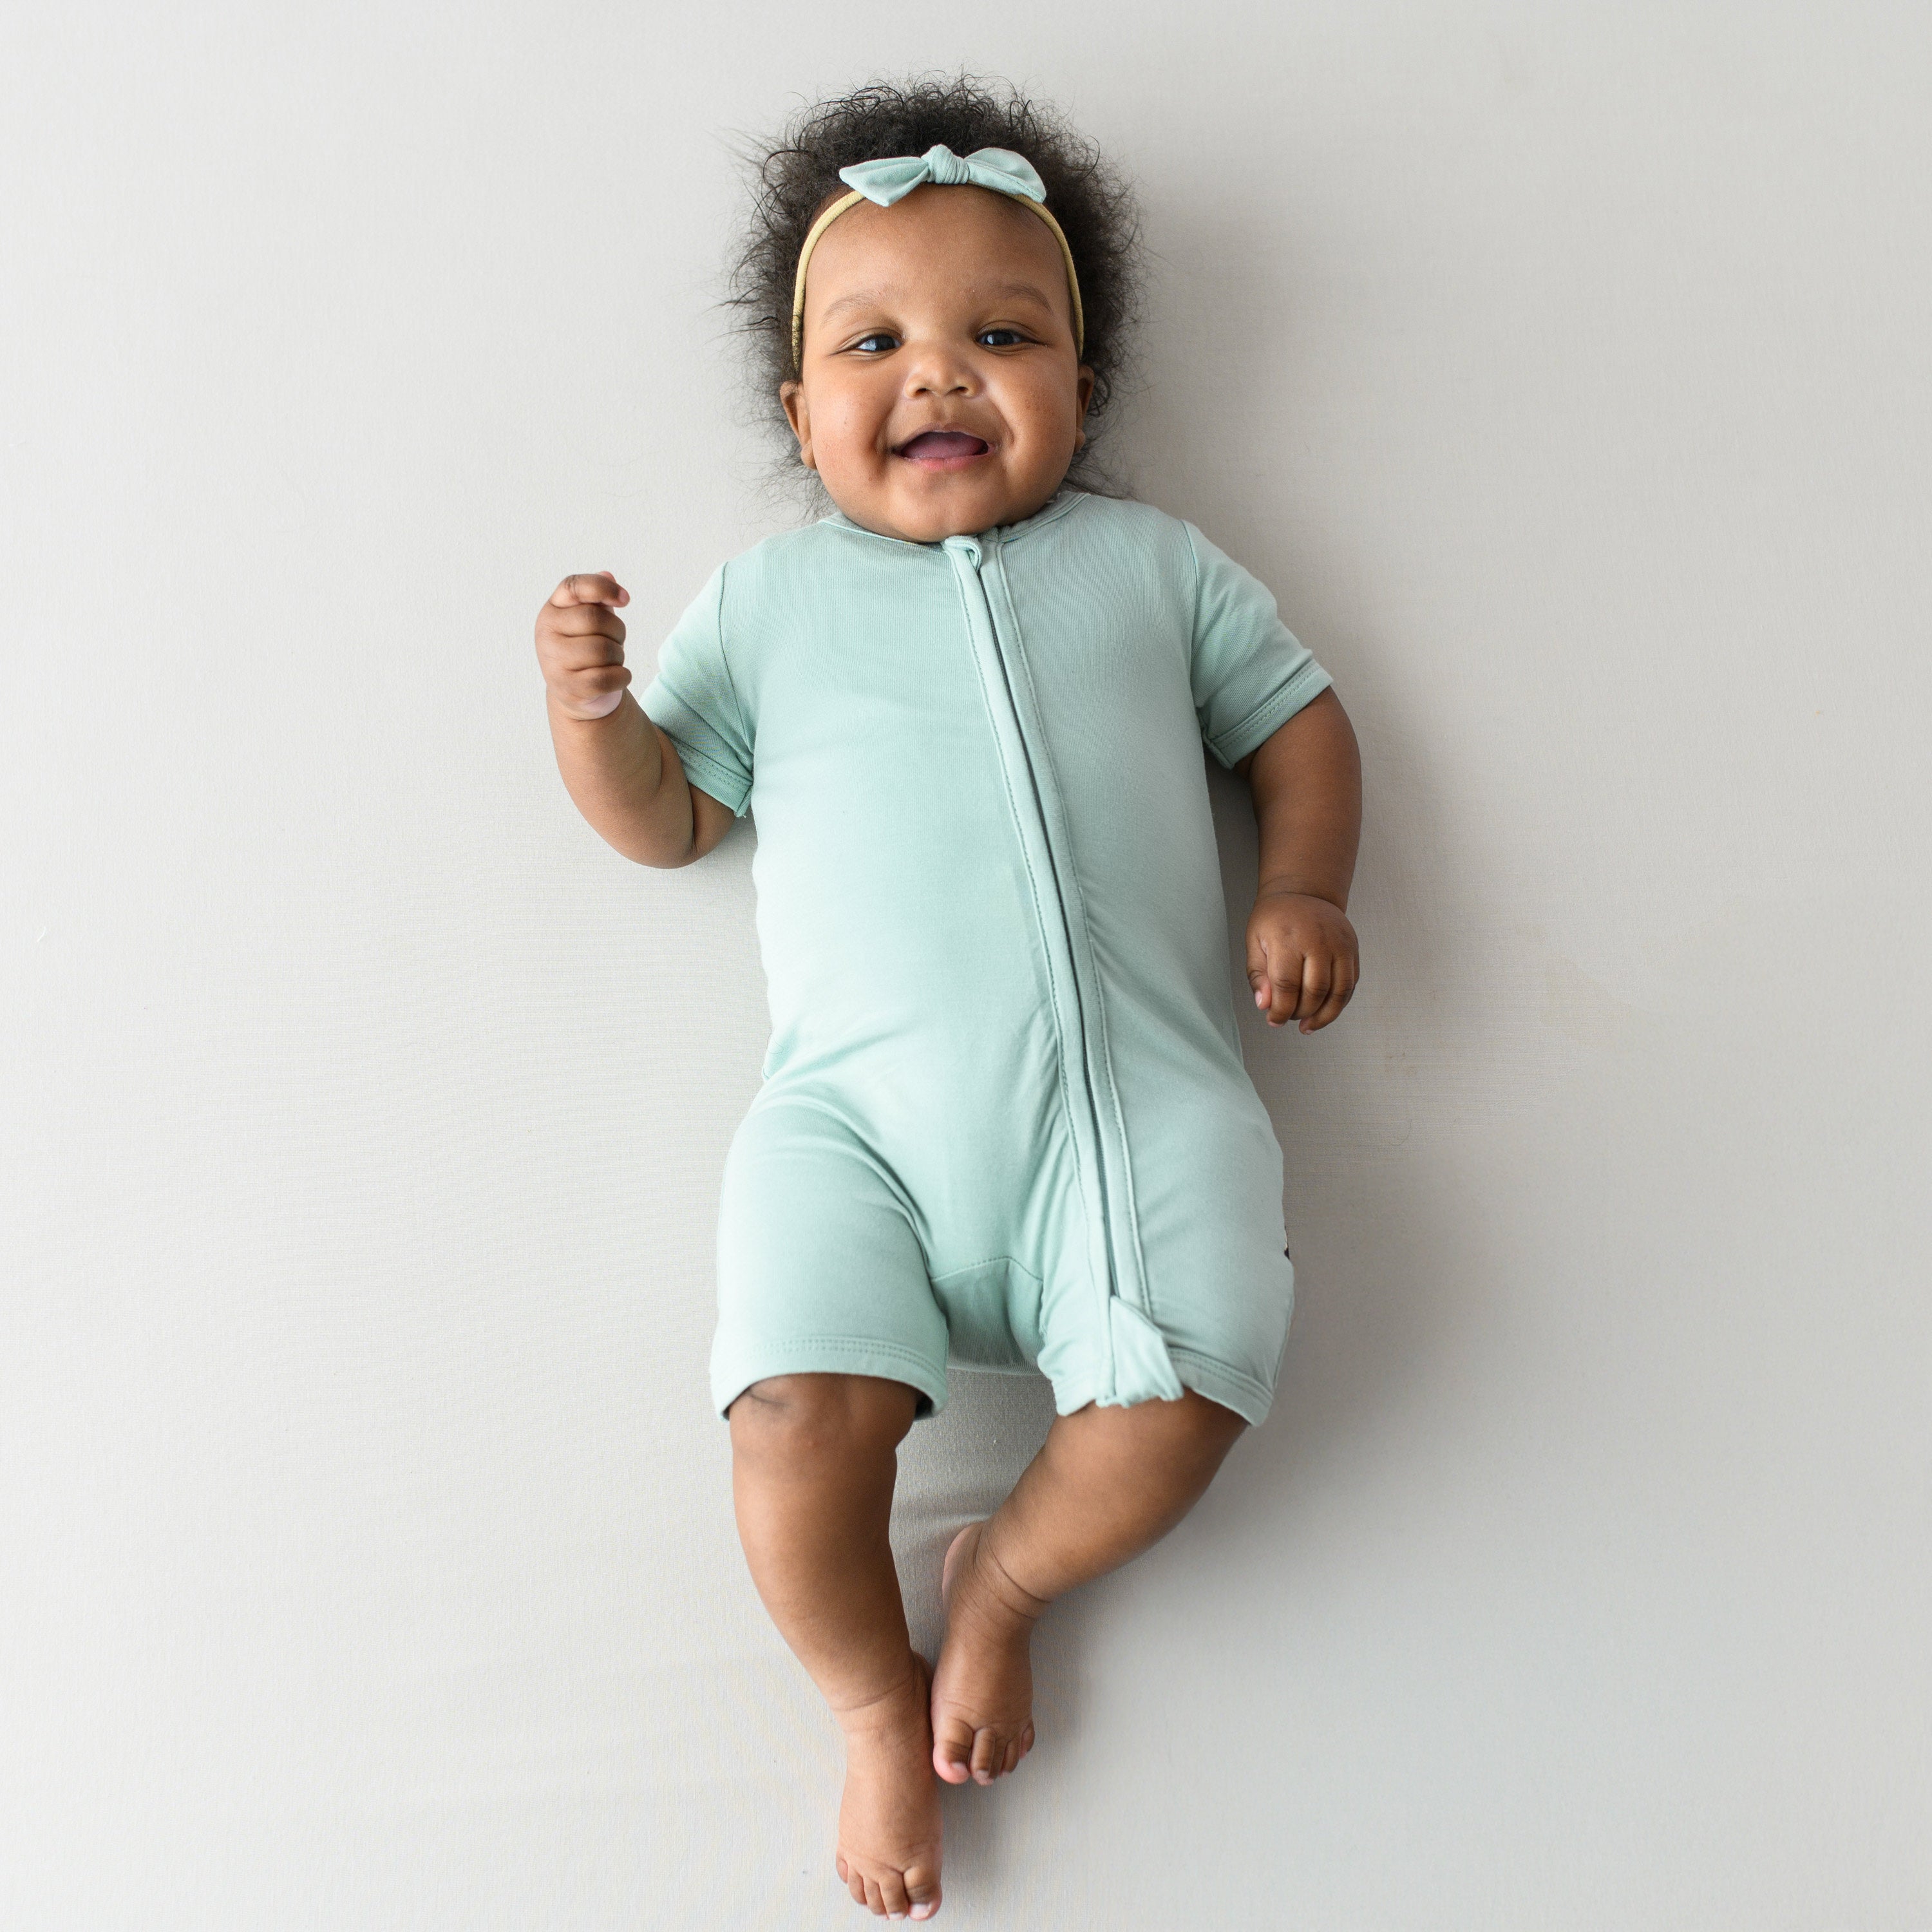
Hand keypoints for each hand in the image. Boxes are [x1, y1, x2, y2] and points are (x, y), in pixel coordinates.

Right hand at [536, 571, 631, 719]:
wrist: (579, 693)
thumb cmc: (587, 648)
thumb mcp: (592, 620)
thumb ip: (598, 597)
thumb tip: (608, 576)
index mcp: (552, 610)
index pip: (574, 586)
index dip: (603, 588)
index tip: (625, 599)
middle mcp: (546, 634)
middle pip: (596, 619)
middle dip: (617, 631)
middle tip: (616, 641)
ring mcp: (553, 662)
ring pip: (603, 650)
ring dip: (618, 656)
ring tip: (612, 661)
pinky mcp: (567, 688)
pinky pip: (606, 677)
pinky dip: (622, 677)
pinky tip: (618, 676)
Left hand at [1246, 889, 1358, 1032]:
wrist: (1304, 892)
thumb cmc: (1275, 919)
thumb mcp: (1255, 941)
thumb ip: (1257, 975)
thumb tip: (1264, 1005)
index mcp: (1288, 937)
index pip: (1287, 985)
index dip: (1280, 1010)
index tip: (1273, 1020)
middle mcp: (1318, 940)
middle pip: (1314, 991)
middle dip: (1300, 1012)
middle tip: (1288, 1017)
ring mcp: (1340, 944)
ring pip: (1338, 992)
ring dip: (1323, 1016)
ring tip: (1307, 1025)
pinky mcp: (1353, 949)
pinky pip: (1350, 985)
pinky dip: (1338, 1004)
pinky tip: (1323, 1012)